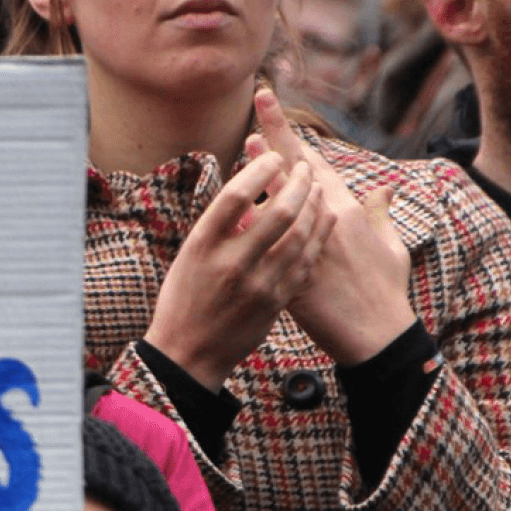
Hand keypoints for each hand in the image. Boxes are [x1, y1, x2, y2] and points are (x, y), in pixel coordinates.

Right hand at [142, 152, 331, 391]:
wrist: (189, 353)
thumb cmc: (185, 296)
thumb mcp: (190, 255)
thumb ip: (219, 224)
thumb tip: (248, 184)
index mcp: (203, 245)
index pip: (237, 195)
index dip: (260, 169)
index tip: (273, 156)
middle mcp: (232, 263)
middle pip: (278, 212)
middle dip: (297, 182)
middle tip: (303, 167)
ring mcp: (258, 285)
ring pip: (299, 235)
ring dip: (313, 205)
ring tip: (316, 186)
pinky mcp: (276, 302)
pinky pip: (305, 261)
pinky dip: (318, 234)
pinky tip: (325, 217)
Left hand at [250, 90, 416, 365]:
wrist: (377, 336)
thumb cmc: (387, 291)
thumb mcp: (393, 247)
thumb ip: (382, 214)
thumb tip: (386, 187)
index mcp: (348, 212)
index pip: (316, 164)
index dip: (293, 139)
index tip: (274, 116)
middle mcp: (326, 222)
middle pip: (293, 174)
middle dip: (274, 144)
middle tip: (255, 115)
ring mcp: (306, 246)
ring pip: (276, 204)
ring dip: (259, 177)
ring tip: (246, 151)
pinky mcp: (289, 272)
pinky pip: (264, 246)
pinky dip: (249, 227)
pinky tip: (233, 210)